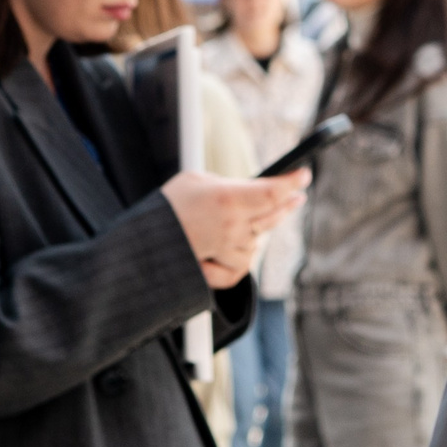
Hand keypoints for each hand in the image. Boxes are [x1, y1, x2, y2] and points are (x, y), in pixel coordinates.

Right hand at [164, 169, 308, 290]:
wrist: (143, 248)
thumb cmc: (165, 210)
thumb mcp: (194, 181)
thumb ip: (224, 185)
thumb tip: (242, 191)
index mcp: (227, 199)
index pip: (272, 191)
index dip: (292, 182)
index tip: (303, 174)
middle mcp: (234, 226)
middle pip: (273, 215)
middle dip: (287, 203)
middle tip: (296, 195)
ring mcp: (231, 250)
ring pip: (257, 241)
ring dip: (252, 232)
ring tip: (231, 225)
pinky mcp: (224, 272)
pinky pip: (243, 264)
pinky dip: (235, 257)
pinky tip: (219, 252)